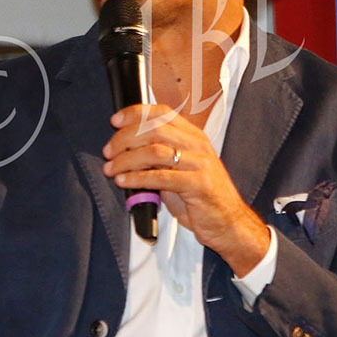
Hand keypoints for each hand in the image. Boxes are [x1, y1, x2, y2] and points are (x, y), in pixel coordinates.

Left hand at [102, 104, 269, 275]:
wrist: (228, 223)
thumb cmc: (199, 198)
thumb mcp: (178, 170)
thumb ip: (158, 156)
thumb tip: (124, 149)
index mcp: (193, 136)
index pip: (161, 112)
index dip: (135, 113)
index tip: (115, 121)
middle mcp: (197, 145)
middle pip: (153, 129)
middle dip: (124, 138)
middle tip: (108, 152)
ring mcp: (200, 164)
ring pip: (154, 151)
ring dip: (126, 160)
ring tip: (111, 169)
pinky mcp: (199, 185)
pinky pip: (161, 177)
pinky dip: (137, 178)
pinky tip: (124, 182)